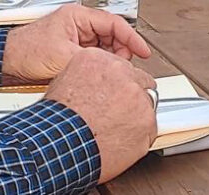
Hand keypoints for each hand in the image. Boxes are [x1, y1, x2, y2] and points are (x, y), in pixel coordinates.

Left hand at [0, 4, 150, 83]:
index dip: (132, 38)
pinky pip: (93, 56)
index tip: (143, 51)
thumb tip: (113, 66)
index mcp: (78, 16)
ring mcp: (74, 37)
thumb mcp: (65, 56)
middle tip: (122, 66)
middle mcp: (78, 24)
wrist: (5, 63)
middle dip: (120, 51)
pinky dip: (99, 65)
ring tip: (109, 72)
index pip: (114, 23)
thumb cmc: (25, 52)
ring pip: (104, 47)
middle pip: (112, 35)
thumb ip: (92, 59)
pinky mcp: (70, 50)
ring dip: (109, 60)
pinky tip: (99, 75)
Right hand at [44, 48, 156, 182]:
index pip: (120, 67)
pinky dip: (141, 136)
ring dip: (137, 115)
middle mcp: (120, 72)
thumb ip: (85, 76)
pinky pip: (151, 127)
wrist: (60, 147)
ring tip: (117, 130)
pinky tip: (122, 141)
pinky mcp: (146, 120)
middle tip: (118, 113)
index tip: (114, 94)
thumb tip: (93, 81)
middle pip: (138, 81)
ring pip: (147, 103)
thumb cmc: (57, 121)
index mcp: (98, 60)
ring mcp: (136, 96)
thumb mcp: (63, 83)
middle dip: (131, 96)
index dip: (117, 84)